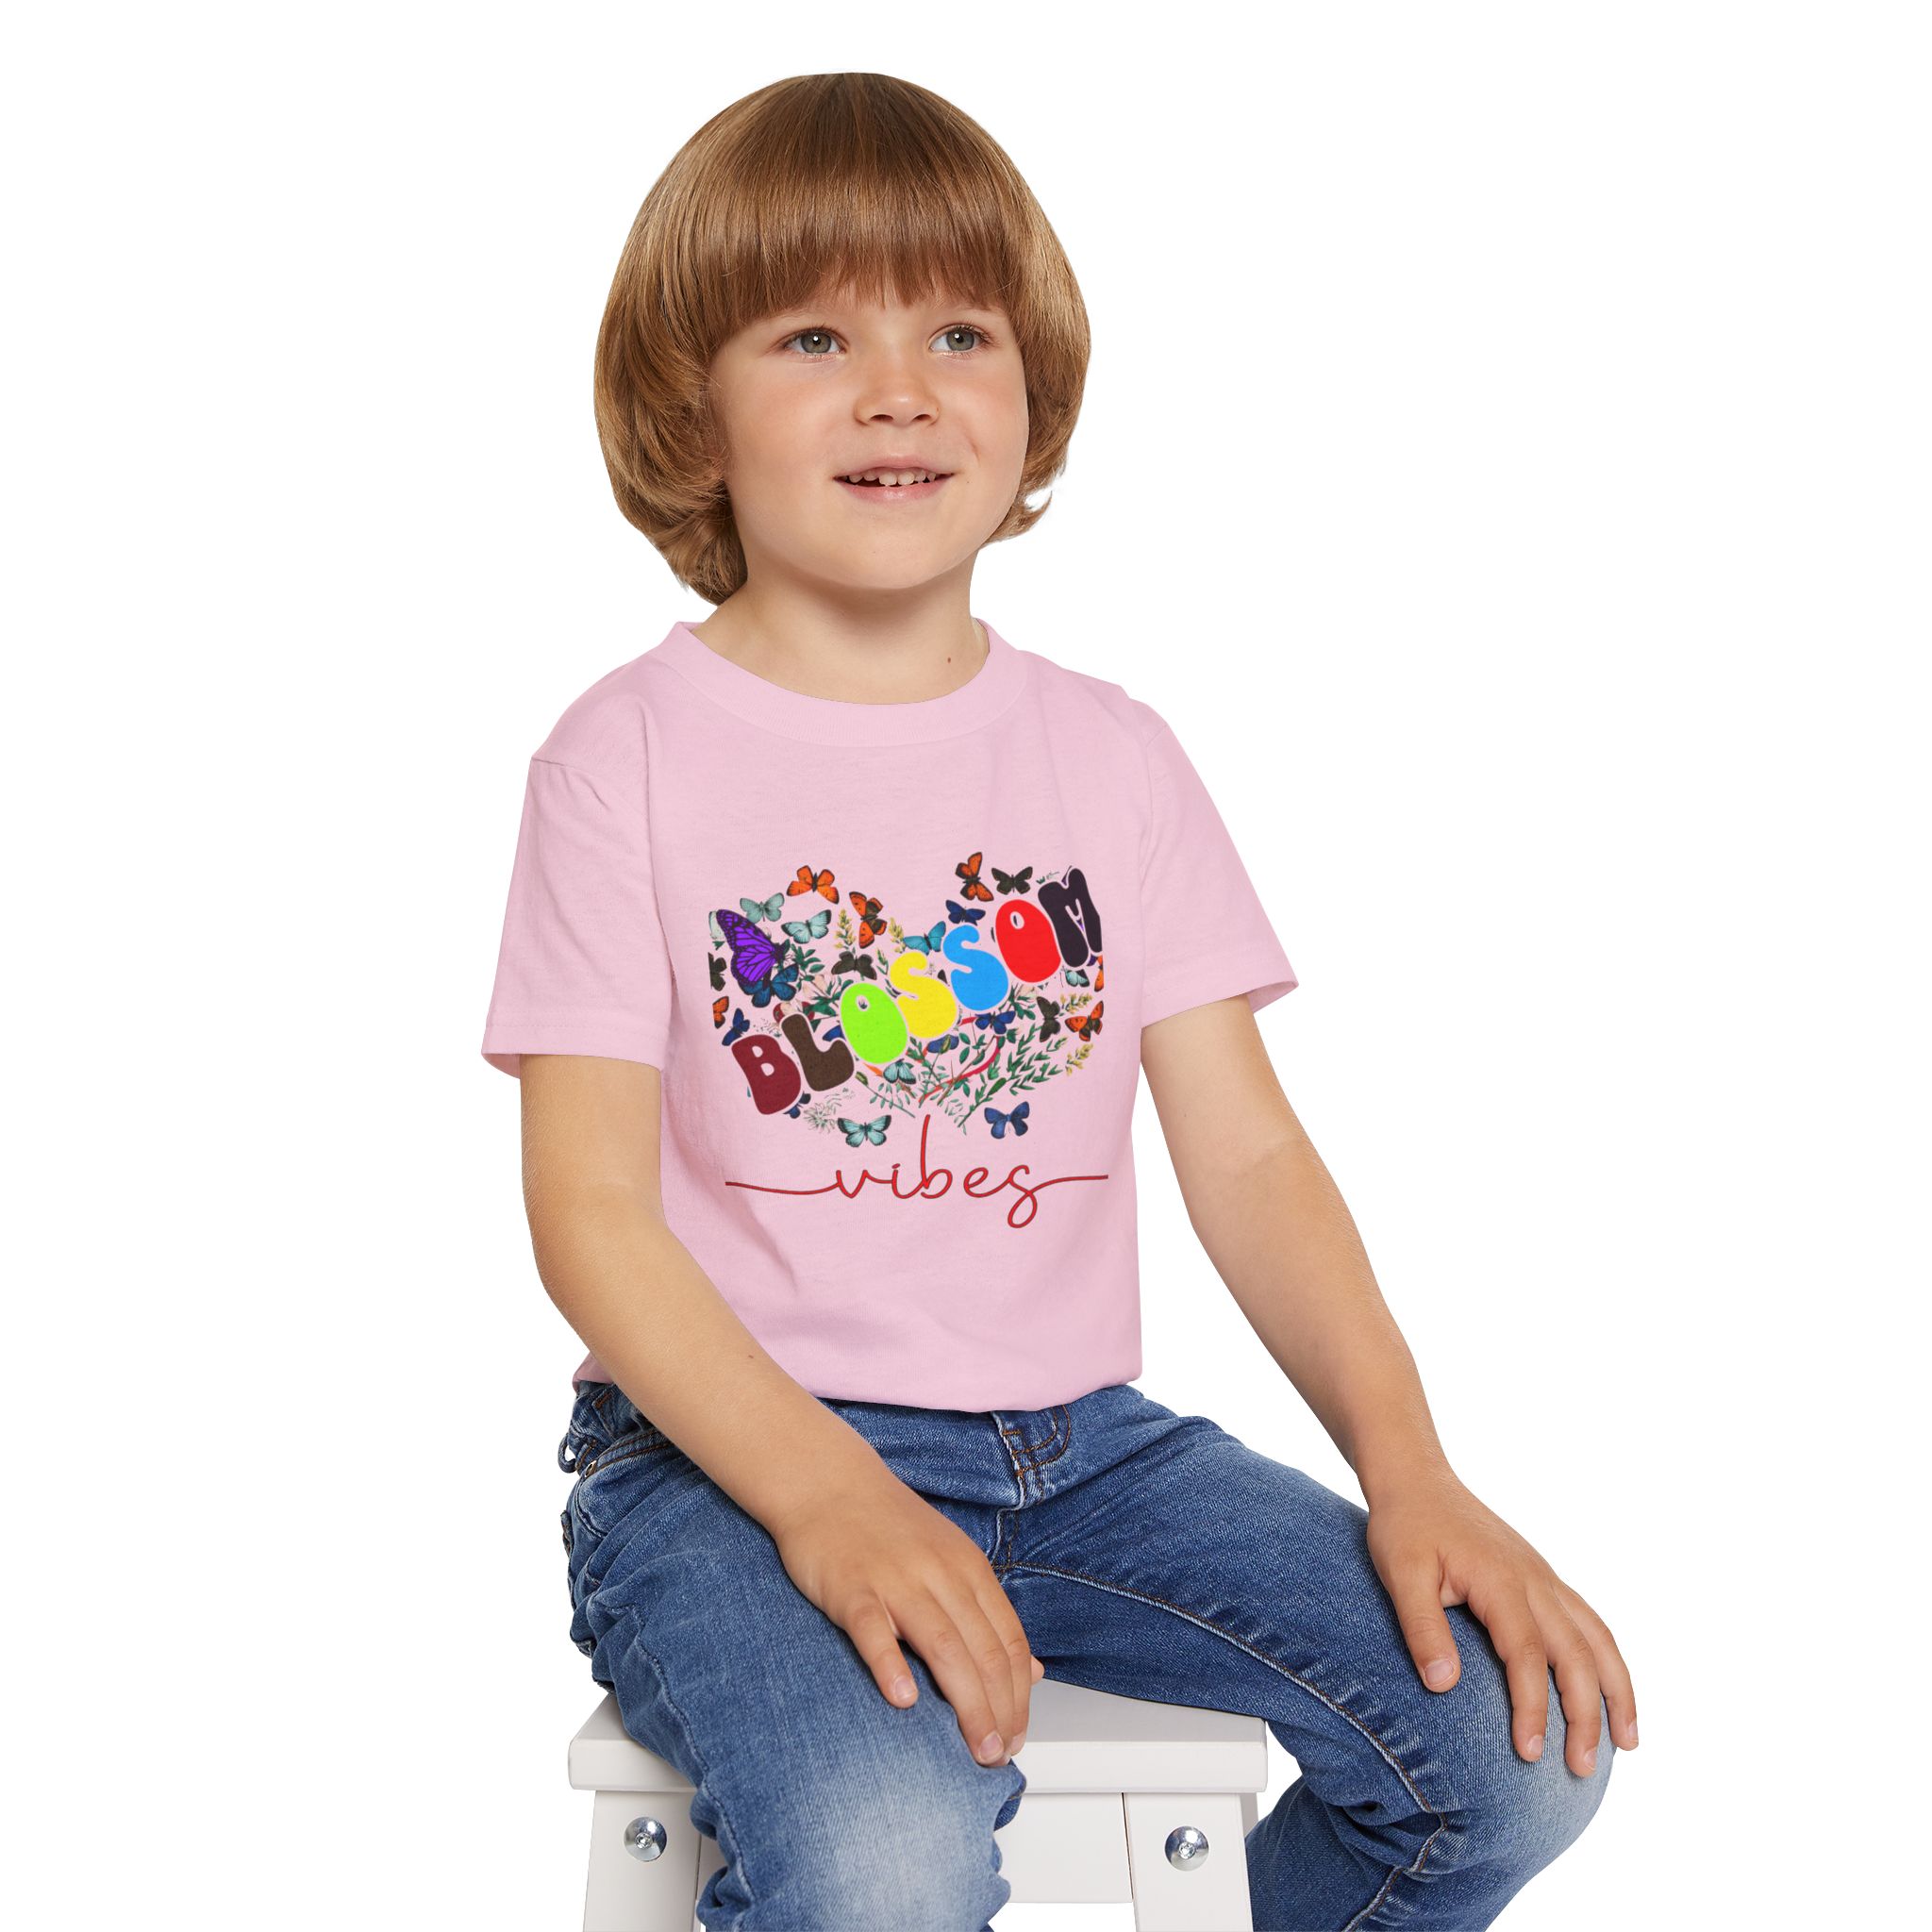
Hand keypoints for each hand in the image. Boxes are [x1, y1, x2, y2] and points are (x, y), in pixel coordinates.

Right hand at [768, 1468, 1044, 1766]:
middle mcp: (940, 1575)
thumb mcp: (950, 1560)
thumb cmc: (887, 1527)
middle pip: (984, 1652)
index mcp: (968, 1569)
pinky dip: (891, 1665)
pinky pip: (875, 1630)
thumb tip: (1032, 1671)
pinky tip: (903, 1700)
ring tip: (975, 1747)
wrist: (826, 1481)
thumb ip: (988, 1614)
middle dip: (999, 1711)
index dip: (1020, 1695)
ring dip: (966, 1703)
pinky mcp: (851, 1588)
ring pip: (944, 1647)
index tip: (1018, 1736)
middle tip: (999, 1756)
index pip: (1009, 1642)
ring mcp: (896, 1580)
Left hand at [1364, 1464, 1637, 1772]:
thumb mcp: (1400, 1572)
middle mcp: (1535, 1581)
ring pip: (1597, 1638)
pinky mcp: (1544, 1579)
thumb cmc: (1406, 1526)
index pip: (1526, 1655)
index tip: (1528, 1754)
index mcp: (1501, 1580)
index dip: (1531, 1707)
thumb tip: (1442, 1685)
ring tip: (1628, 1743)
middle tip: (1581, 1768)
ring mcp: (1545, 1578)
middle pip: (1575, 1653)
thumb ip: (1422, 1626)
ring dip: (1615, 1690)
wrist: (1417, 1479)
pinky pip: (1589, 1622)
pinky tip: (1608, 1690)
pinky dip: (1607, 1660)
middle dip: (1585, 1714)